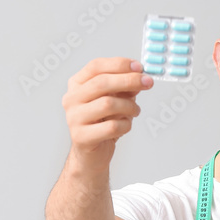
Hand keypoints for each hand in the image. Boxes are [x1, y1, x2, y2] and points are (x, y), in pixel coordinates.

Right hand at [62, 57, 152, 175]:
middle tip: (147, 83)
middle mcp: (71, 99)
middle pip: (102, 83)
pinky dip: (125, 125)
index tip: (139, 67)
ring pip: (108, 104)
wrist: (91, 154)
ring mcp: (74, 118)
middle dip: (129, 81)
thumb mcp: (114, 99)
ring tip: (135, 111)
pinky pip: (111, 127)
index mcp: (77, 85)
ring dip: (129, 106)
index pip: (96, 66)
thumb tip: (140, 76)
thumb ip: (124, 87)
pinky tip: (126, 125)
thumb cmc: (102, 123)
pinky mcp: (81, 137)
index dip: (119, 64)